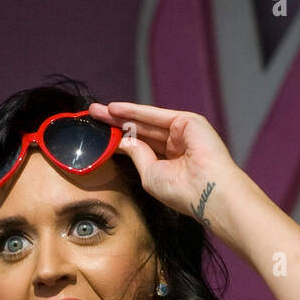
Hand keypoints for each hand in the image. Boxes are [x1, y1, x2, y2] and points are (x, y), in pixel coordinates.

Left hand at [88, 101, 239, 225]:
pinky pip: (155, 114)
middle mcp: (177, 145)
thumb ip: (138, 155)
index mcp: (171, 162)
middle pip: (140, 130)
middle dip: (116, 123)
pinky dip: (135, 111)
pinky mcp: (188, 121)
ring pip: (146, 121)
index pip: (141, 146)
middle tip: (93, 115)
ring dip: (121, 115)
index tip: (100, 136)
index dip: (120, 139)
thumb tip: (123, 141)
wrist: (206, 191)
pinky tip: (115, 109)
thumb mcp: (151, 175)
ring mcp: (183, 132)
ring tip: (98, 111)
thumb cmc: (181, 191)